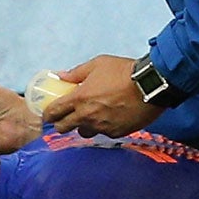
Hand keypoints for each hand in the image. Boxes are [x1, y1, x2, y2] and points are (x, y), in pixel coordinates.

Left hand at [42, 55, 159, 137]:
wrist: (150, 85)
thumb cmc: (123, 72)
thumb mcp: (97, 64)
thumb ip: (76, 73)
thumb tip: (60, 76)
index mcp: (79, 99)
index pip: (54, 112)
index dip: (47, 114)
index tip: (48, 114)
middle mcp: (87, 116)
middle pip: (64, 128)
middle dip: (62, 123)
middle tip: (66, 117)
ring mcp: (102, 127)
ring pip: (84, 133)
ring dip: (84, 126)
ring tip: (91, 117)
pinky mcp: (116, 133)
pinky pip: (104, 133)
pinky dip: (104, 127)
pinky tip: (110, 117)